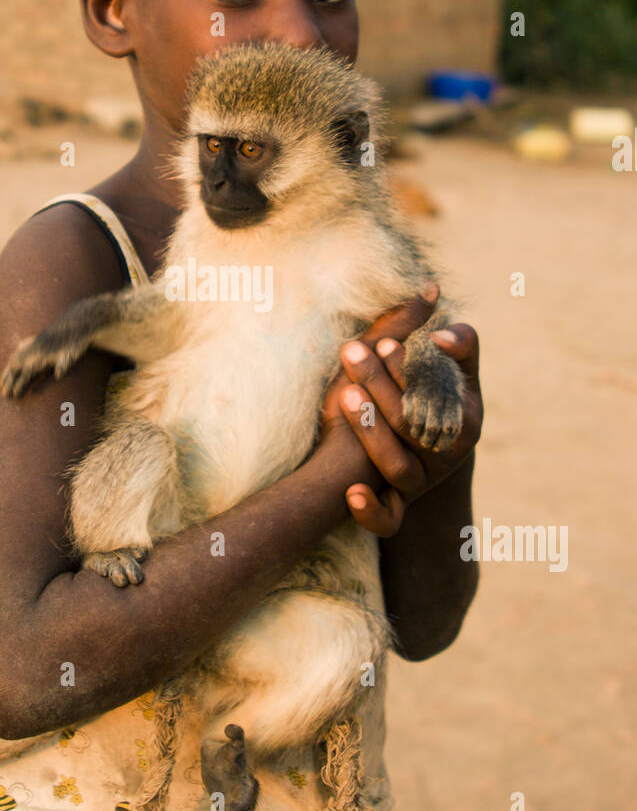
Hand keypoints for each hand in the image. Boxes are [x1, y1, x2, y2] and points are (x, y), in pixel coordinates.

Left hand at [319, 285, 482, 535]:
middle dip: (380, 386)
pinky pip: (389, 520)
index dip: (411, 371)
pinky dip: (372, 511)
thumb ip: (434, 331)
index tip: (384, 343)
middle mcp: (447, 454)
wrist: (416, 455)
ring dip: (371, 433)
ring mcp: (421, 481)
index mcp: (464, 417)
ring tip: (345, 394)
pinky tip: (351, 493)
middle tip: (352, 351)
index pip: (441, 394)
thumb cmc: (428, 400)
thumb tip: (430, 290)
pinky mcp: (397, 507)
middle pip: (413, 425)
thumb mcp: (439, 369)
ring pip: (398, 467)